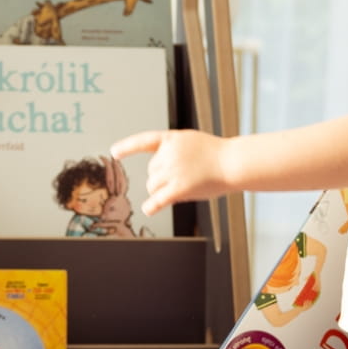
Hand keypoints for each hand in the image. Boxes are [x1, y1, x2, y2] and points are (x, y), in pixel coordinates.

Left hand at [110, 130, 229, 217]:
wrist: (233, 162)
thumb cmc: (217, 155)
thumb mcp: (192, 142)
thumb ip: (175, 151)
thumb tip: (159, 172)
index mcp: (172, 139)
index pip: (144, 141)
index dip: (128, 147)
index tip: (114, 152)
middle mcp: (169, 153)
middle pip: (150, 172)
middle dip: (160, 179)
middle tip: (183, 178)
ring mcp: (173, 170)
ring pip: (152, 186)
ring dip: (161, 191)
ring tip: (182, 188)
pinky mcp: (178, 188)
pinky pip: (158, 199)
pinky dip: (151, 206)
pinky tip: (148, 209)